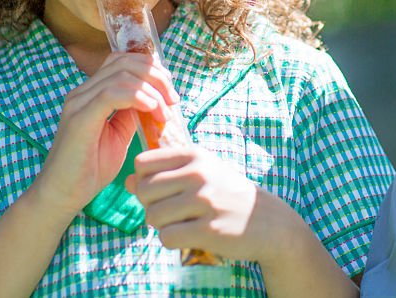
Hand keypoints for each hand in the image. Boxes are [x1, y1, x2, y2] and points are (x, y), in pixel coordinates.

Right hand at [30, 52, 180, 222]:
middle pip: (125, 62)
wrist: (62, 195)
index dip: (150, 67)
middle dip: (156, 76)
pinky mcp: (79, 118)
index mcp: (91, 93)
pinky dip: (138, 97)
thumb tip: (154, 100)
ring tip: (164, 113)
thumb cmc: (90, 169)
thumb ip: (132, 114)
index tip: (170, 89)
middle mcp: (82, 92)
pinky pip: (111, 94)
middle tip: (173, 99)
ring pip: (121, 75)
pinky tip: (152, 111)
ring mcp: (79, 103)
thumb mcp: (120, 135)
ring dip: (152, 90)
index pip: (121, 61)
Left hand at [125, 147, 301, 263]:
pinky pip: (167, 238)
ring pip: (152, 216)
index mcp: (195, 155)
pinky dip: (173, 240)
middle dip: (150, 205)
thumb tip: (127, 181)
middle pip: (143, 191)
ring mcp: (204, 202)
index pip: (143, 163)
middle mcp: (199, 175)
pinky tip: (189, 235)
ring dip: (162, 225)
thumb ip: (165, 173)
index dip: (143, 179)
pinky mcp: (208, 230)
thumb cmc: (229, 194)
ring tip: (182, 222)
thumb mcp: (203, 172)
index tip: (159, 189)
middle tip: (170, 210)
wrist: (268, 221)